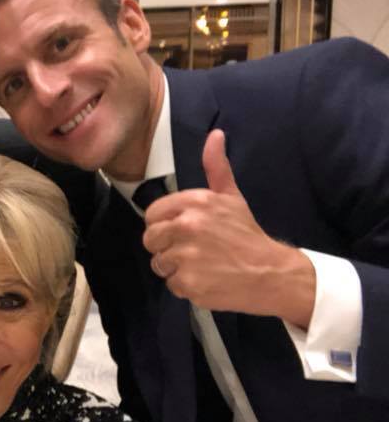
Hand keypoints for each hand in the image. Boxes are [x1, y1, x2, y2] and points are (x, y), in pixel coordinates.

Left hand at [142, 129, 314, 327]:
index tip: (181, 232)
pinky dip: (186, 287)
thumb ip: (216, 168)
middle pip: (150, 240)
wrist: (271, 273)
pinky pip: (171, 285)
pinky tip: (207, 280)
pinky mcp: (189, 282)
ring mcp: (187, 256)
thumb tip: (215, 135)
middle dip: (165, 248)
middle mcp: (188, 226)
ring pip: (159, 264)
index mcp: (195, 202)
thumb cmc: (246, 235)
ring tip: (202, 265)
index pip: (152, 215)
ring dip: (175, 269)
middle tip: (192, 251)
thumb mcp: (231, 197)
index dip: (163, 226)